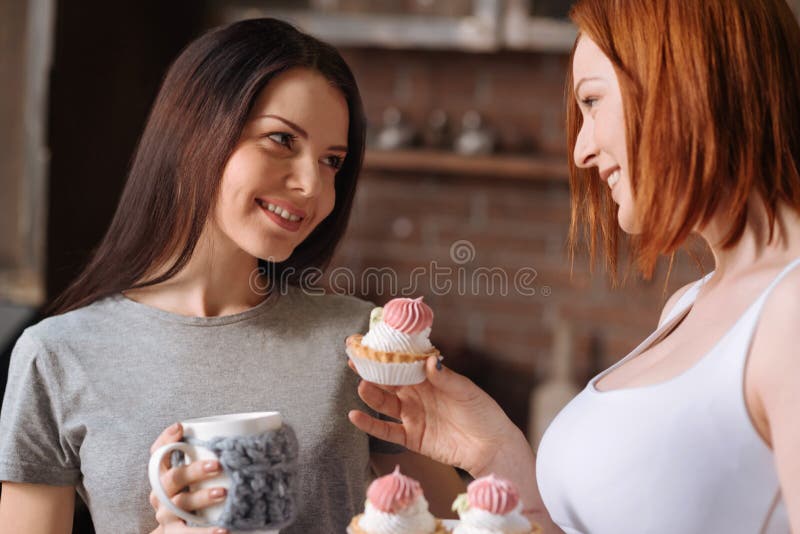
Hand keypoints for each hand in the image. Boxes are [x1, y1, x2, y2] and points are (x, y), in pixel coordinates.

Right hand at [147, 423, 228, 533]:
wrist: (177, 532)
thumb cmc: (190, 496)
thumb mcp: (192, 477)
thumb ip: (206, 458)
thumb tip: (241, 436)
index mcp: (163, 475)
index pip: (158, 453)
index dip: (165, 439)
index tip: (180, 427)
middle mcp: (160, 493)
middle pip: (172, 478)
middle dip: (194, 470)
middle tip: (218, 465)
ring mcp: (166, 514)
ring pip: (180, 503)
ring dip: (202, 498)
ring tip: (223, 493)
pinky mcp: (173, 533)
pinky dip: (205, 532)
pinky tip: (223, 530)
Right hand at [348, 356, 521, 476]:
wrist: (491, 448)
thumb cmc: (484, 413)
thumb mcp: (467, 392)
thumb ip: (447, 378)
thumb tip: (430, 361)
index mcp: (430, 378)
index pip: (404, 362)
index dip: (387, 353)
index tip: (369, 343)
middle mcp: (417, 394)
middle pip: (389, 381)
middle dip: (371, 370)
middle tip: (354, 359)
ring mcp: (412, 415)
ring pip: (385, 403)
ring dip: (371, 394)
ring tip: (362, 385)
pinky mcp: (411, 437)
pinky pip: (386, 431)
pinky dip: (370, 424)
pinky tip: (355, 415)